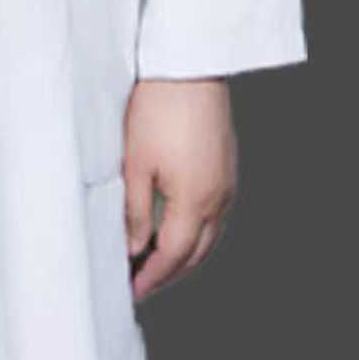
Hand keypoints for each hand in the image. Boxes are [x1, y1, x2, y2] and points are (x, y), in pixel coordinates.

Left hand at [123, 78, 237, 302]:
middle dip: (168, 273)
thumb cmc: (157, 109)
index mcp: (195, 201)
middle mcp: (219, 198)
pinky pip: (216, 216)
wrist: (188, 67)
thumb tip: (134, 251)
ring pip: (209, 237)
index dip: (150, 278)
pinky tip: (177, 230)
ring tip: (154, 263)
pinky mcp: (228, 168)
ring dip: (183, 256)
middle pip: (196, 253)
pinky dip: (196, 233)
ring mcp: (228, 184)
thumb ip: (137, 214)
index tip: (131, 292)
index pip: (172, 256)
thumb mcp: (136, 165)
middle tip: (140, 285)